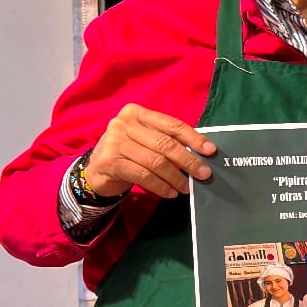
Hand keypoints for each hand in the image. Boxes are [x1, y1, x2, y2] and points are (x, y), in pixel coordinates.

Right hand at [84, 104, 216, 198]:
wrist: (96, 169)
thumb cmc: (129, 152)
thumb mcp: (146, 139)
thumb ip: (167, 140)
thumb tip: (202, 153)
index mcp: (137, 113)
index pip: (172, 125)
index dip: (194, 138)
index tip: (210, 151)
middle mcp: (123, 123)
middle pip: (165, 144)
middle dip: (188, 160)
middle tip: (204, 174)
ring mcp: (114, 142)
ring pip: (155, 161)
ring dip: (175, 177)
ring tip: (186, 187)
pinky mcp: (109, 162)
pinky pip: (143, 176)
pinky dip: (160, 186)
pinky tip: (170, 193)